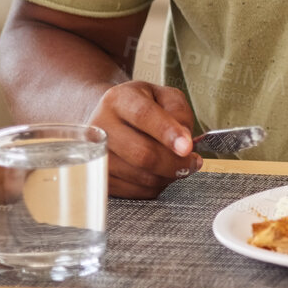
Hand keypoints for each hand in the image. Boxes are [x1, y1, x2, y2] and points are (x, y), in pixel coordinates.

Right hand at [89, 80, 199, 199]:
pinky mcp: (98, 177)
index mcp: (118, 99)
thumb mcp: (165, 96)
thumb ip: (179, 111)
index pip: (143, 116)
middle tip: (193, 161)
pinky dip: (154, 186)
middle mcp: (100, 127)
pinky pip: (132, 191)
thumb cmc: (142, 107)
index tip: (187, 147)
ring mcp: (94, 155)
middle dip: (175, 162)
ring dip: (167, 176)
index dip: (168, 132)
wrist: (109, 119)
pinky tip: (160, 174)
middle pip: (141, 154)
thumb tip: (184, 138)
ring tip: (178, 165)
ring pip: (139, 176)